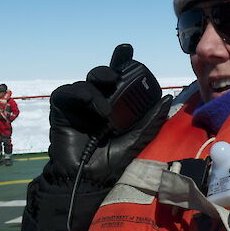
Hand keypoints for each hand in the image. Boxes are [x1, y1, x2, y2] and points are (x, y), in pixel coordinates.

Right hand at [44, 44, 170, 186]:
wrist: (87, 180)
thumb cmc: (110, 163)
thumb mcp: (137, 140)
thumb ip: (150, 120)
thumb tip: (167, 98)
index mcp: (115, 108)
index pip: (118, 81)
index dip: (121, 64)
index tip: (127, 50)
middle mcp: (96, 104)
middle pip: (101, 77)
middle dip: (108, 71)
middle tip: (116, 75)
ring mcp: (78, 107)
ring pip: (85, 82)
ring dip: (96, 87)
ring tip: (105, 110)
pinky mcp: (62, 111)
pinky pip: (66, 93)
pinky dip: (79, 93)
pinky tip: (91, 104)